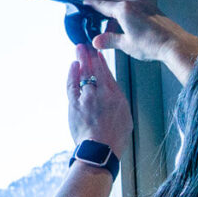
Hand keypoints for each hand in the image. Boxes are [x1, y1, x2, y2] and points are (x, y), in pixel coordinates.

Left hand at [67, 44, 132, 158]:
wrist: (101, 150)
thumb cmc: (114, 139)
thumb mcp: (125, 118)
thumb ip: (118, 104)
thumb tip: (114, 98)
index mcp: (116, 97)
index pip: (108, 74)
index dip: (102, 63)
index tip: (98, 55)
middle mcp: (102, 93)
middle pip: (95, 70)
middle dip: (90, 56)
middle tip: (85, 46)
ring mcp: (88, 97)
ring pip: (84, 74)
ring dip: (81, 60)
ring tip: (79, 49)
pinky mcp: (75, 104)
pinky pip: (72, 84)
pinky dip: (72, 73)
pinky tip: (73, 65)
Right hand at [84, 0, 197, 85]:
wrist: (174, 44)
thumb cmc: (153, 44)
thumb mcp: (126, 44)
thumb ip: (110, 40)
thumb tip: (97, 41)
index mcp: (124, 10)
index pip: (102, 4)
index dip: (92, 4)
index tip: (86, 3)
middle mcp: (134, 3)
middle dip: (102, 1)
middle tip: (94, 5)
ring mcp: (144, 3)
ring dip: (114, 3)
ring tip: (110, 14)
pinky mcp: (152, 7)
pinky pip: (134, 2)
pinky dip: (126, 6)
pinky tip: (127, 16)